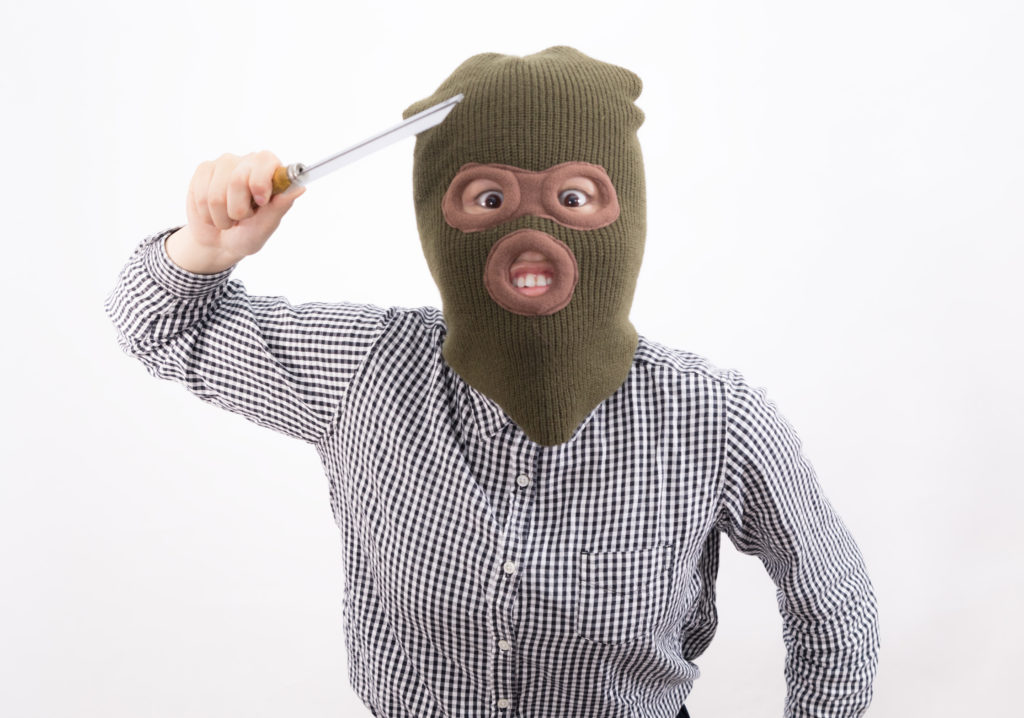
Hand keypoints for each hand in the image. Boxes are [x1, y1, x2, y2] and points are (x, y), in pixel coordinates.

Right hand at [167, 151, 304, 273]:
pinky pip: (200, 194)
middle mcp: (247, 162)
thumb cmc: (248, 233)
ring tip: (228, 218)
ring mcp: (224, 164)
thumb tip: (300, 188)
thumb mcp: (266, 226)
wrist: (220, 243)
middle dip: (238, 209)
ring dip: (222, 215)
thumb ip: (279, 206)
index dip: (260, 182)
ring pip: (217, 192)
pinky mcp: (204, 171)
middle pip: (237, 179)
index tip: (260, 202)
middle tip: (242, 217)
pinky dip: (206, 213)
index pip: (265, 161)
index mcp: (270, 172)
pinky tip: (212, 213)